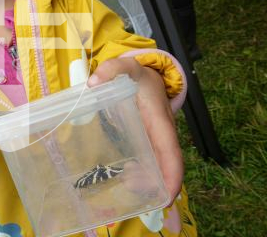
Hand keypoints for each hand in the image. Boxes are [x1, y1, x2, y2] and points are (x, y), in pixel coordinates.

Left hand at [87, 57, 182, 203]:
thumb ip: (112, 68)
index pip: (172, 155)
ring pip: (155, 171)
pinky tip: (121, 180)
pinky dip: (137, 177)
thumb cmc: (139, 76)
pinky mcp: (146, 146)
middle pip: (165, 170)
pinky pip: (146, 166)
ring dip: (143, 185)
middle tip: (130, 193)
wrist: (147, 76)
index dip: (172, 177)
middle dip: (154, 189)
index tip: (166, 198)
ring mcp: (155, 144)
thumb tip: (94, 82)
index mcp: (161, 124)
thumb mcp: (127, 67)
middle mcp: (162, 138)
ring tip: (122, 187)